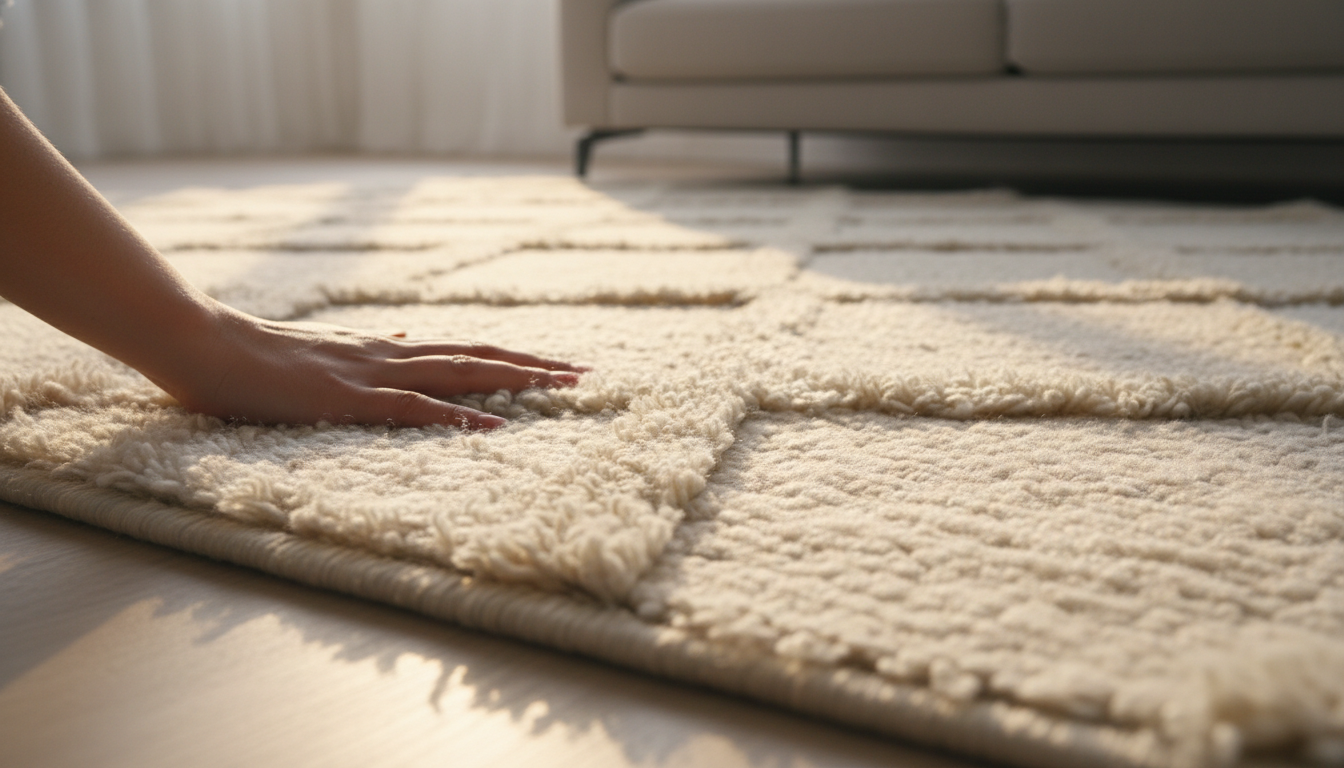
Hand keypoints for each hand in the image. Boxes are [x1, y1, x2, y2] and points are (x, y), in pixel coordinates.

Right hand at [159, 312, 585, 429]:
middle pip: (477, 357)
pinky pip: (412, 410)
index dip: (513, 359)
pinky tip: (491, 427)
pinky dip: (455, 419)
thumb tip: (411, 337)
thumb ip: (374, 347)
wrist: (206, 344)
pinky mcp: (347, 399)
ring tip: (559, 387)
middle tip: (584, 374)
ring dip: (512, 381)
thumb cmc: (259, 356)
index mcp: (385, 349)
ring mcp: (370, 375)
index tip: (556, 366)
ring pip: (458, 374)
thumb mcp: (328, 349)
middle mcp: (389, 355)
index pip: (464, 351)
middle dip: (533, 368)